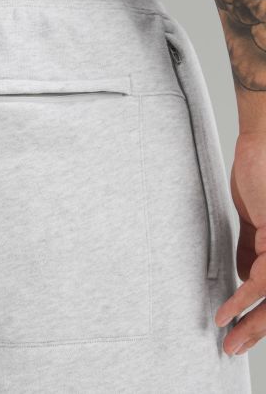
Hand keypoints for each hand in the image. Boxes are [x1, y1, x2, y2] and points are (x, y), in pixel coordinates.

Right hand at [215, 131, 265, 355]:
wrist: (262, 144)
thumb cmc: (259, 173)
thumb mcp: (254, 219)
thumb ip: (250, 249)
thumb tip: (244, 276)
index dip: (260, 314)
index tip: (240, 328)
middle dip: (257, 328)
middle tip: (234, 347)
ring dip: (251, 321)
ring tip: (230, 338)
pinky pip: (264, 277)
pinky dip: (244, 297)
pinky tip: (229, 310)